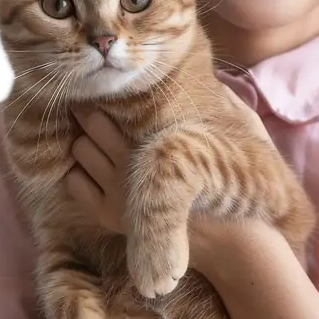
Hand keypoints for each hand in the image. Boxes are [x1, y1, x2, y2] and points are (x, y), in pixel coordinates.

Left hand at [66, 88, 268, 240]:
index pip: (114, 106)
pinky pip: (73, 182)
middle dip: (92, 114)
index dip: (110, 95)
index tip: (112, 90)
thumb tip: (216, 79)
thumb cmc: (237, 179)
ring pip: (79, 150)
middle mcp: (133, 164)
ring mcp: (117, 192)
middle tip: (97, 109)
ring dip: (86, 143)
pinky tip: (96, 171)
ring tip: (98, 142)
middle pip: (90, 123)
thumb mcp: (245, 130)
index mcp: (162, 139)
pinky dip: (79, 172)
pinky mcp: (108, 215)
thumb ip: (228, 100)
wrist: (228, 239)